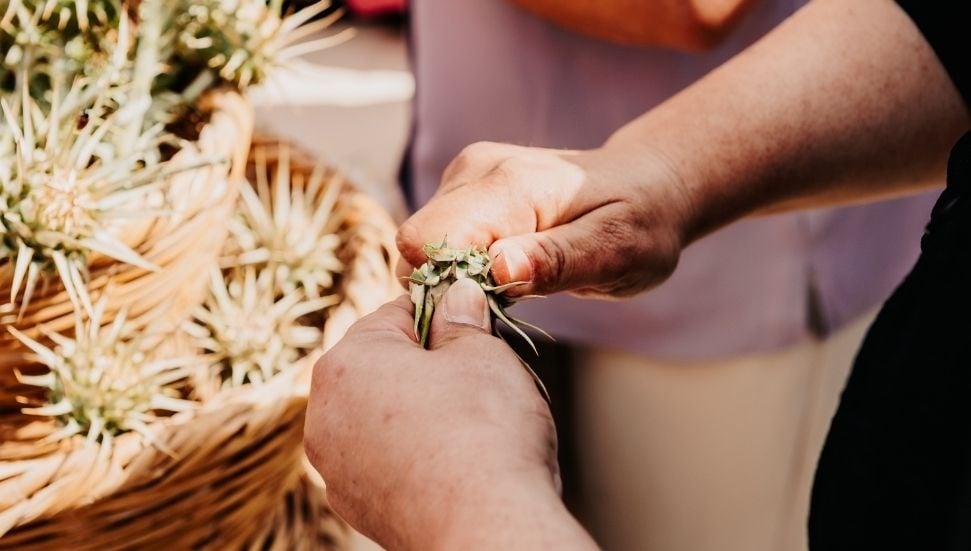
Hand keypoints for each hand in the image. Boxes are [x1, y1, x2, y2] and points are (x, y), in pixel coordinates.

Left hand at [304, 279, 594, 548]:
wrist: (486, 529)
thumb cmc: (486, 432)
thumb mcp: (484, 353)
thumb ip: (463, 319)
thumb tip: (458, 295)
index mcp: (346, 362)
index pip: (396, 313)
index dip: (443, 314)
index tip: (473, 325)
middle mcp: (324, 414)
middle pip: (382, 366)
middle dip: (427, 366)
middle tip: (477, 377)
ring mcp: (335, 467)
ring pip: (381, 415)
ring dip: (417, 410)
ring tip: (469, 425)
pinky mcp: (356, 506)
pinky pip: (385, 459)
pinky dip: (414, 454)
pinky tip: (453, 462)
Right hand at [396, 141, 692, 299]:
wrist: (647, 183)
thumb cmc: (640, 221)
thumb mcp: (617, 251)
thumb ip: (557, 261)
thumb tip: (499, 270)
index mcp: (510, 185)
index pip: (426, 240)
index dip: (446, 288)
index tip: (491, 309)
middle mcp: (474, 171)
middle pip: (417, 246)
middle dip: (452, 287)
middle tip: (514, 301)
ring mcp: (465, 177)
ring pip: (425, 248)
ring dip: (461, 279)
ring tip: (520, 283)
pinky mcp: (463, 191)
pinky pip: (439, 242)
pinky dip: (466, 267)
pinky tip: (509, 270)